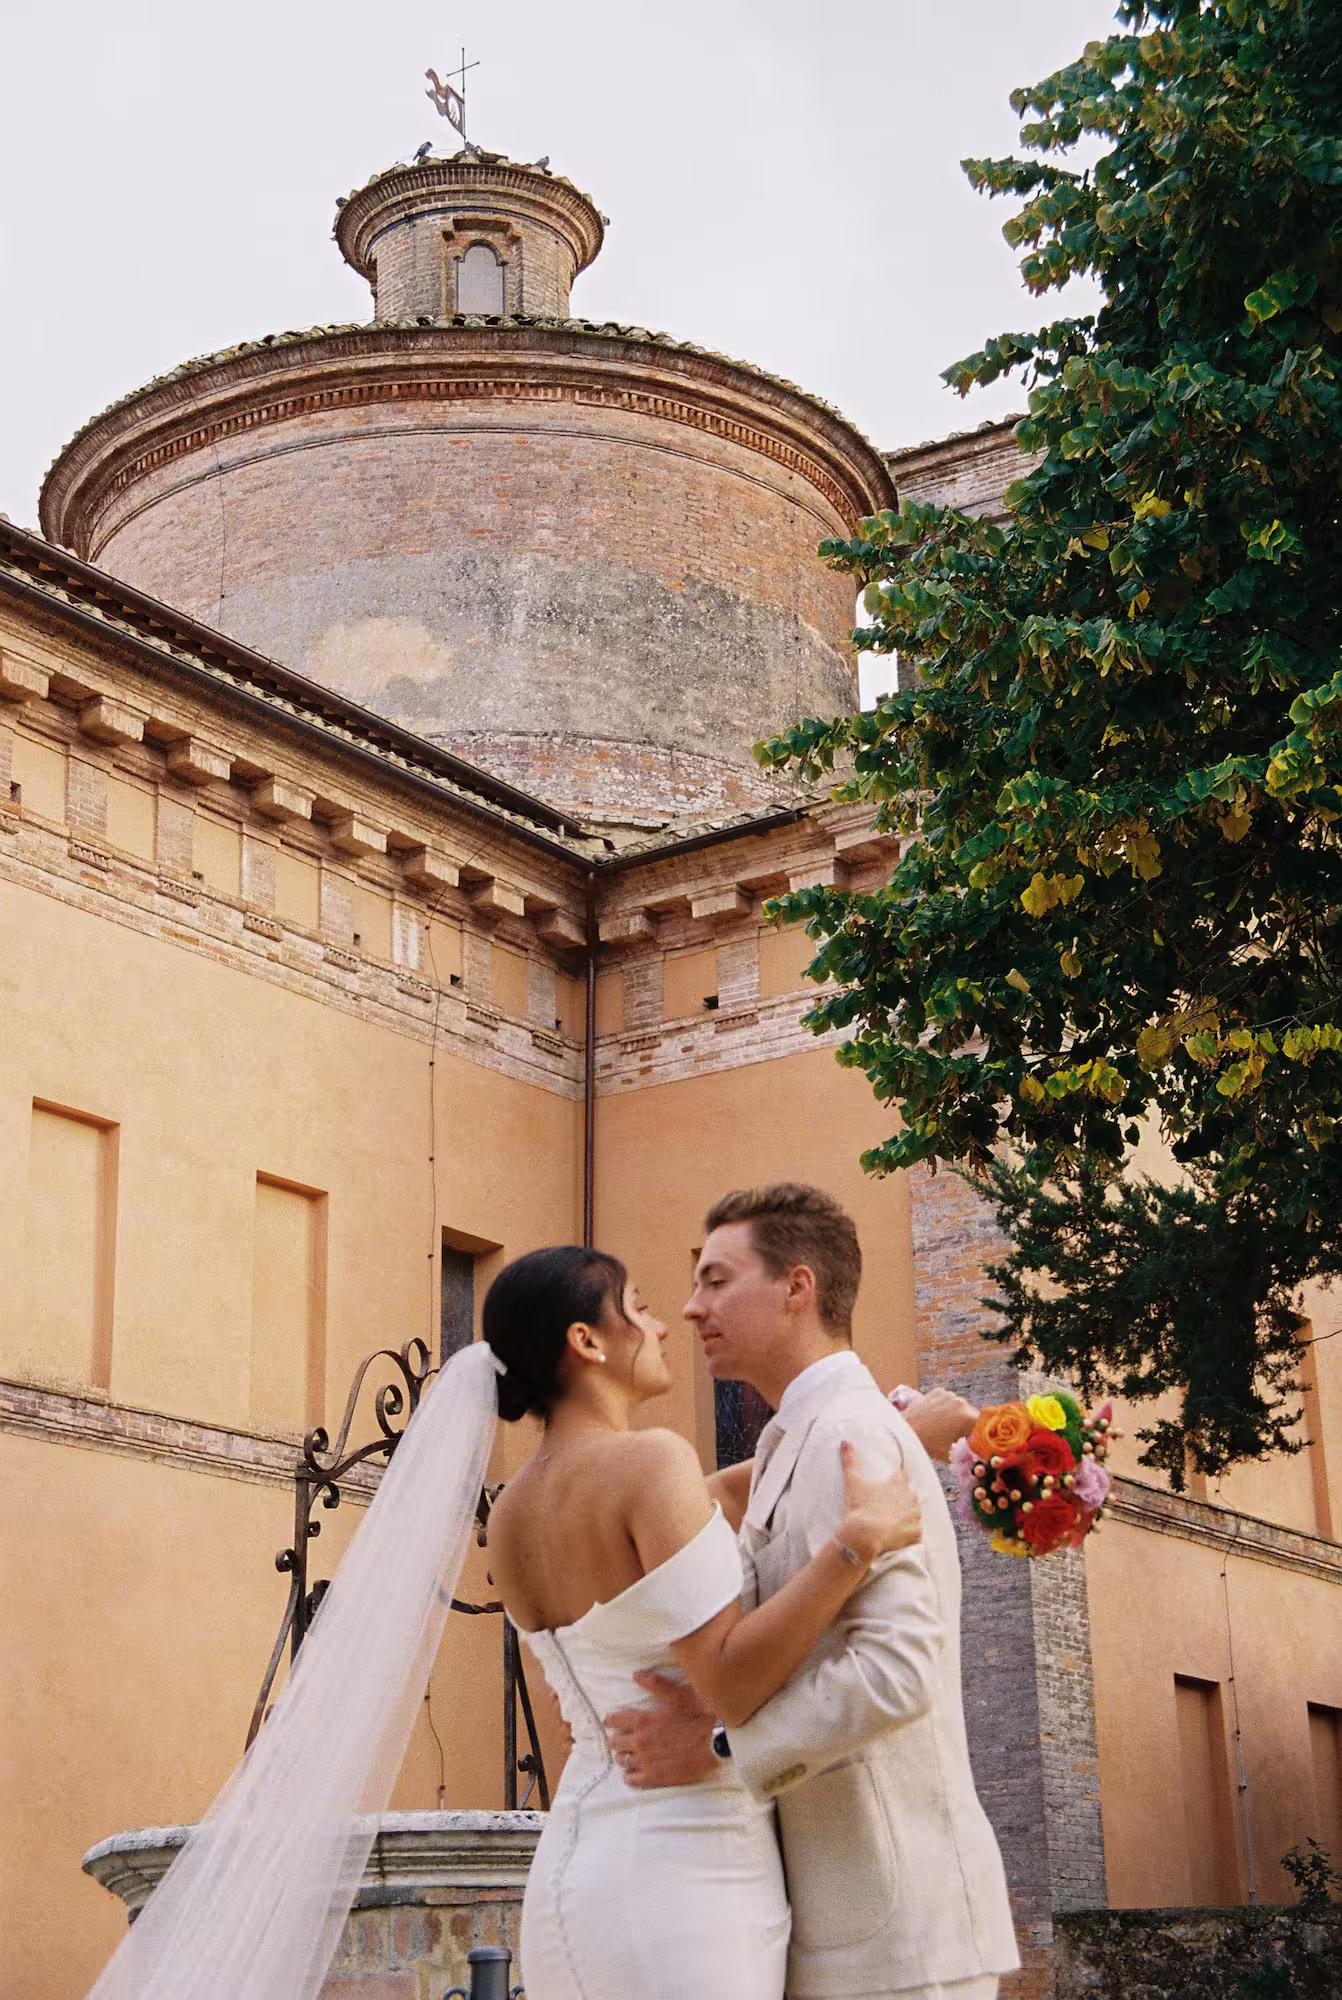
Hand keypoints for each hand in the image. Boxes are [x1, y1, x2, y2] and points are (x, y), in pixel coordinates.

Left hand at [604, 1672, 716, 1788]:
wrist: (716, 1741)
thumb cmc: (698, 1715)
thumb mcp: (677, 1694)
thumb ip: (655, 1684)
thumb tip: (636, 1675)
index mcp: (643, 1720)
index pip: (617, 1721)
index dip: (611, 1720)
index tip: (609, 1721)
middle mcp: (641, 1742)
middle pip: (616, 1743)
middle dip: (615, 1739)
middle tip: (617, 1739)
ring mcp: (648, 1761)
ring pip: (624, 1761)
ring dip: (623, 1757)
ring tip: (625, 1755)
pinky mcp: (657, 1777)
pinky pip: (634, 1780)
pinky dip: (629, 1776)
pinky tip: (631, 1774)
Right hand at [836, 1441, 921, 1565]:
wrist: (863, 1536)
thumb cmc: (858, 1508)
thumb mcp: (852, 1482)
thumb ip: (851, 1461)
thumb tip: (845, 1442)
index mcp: (897, 1484)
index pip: (902, 1476)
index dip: (896, 1480)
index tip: (889, 1485)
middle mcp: (910, 1498)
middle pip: (911, 1495)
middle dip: (903, 1499)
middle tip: (889, 1506)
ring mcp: (915, 1516)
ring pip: (915, 1513)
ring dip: (908, 1515)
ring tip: (894, 1521)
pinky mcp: (916, 1534)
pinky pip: (916, 1532)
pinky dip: (909, 1534)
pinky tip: (899, 1535)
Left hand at [902, 1387, 978, 1463]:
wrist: (903, 1432)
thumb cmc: (928, 1445)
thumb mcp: (952, 1454)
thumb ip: (968, 1454)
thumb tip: (978, 1457)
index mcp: (968, 1418)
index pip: (984, 1426)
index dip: (980, 1436)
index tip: (974, 1442)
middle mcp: (961, 1402)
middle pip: (973, 1415)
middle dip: (969, 1426)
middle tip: (959, 1437)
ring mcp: (949, 1394)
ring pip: (961, 1407)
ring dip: (958, 1415)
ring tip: (945, 1427)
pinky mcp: (938, 1391)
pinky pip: (949, 1400)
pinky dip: (946, 1407)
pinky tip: (937, 1417)